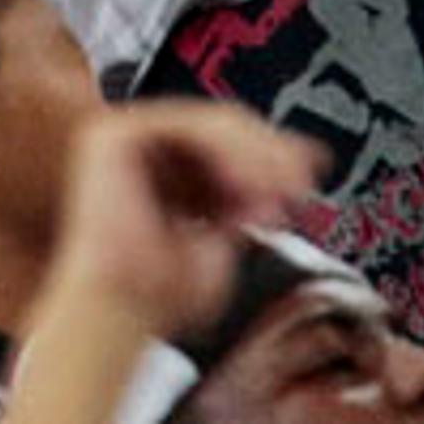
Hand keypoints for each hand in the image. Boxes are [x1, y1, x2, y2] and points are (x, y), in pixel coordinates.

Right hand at [41, 102, 320, 341]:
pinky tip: (243, 184)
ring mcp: (127, 137)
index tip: (308, 177)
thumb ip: (252, 200)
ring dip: (256, 155)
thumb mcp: (229, 235)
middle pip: (226, 125)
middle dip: (273, 153)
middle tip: (299, 184)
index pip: (229, 142)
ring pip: (214, 121)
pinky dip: (226, 150)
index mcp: (167, 172)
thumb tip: (288, 175)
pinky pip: (186, 124)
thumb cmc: (162, 289)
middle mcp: (145, 149)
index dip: (274, 153)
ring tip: (277, 191)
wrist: (125, 303)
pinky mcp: (115, 134)